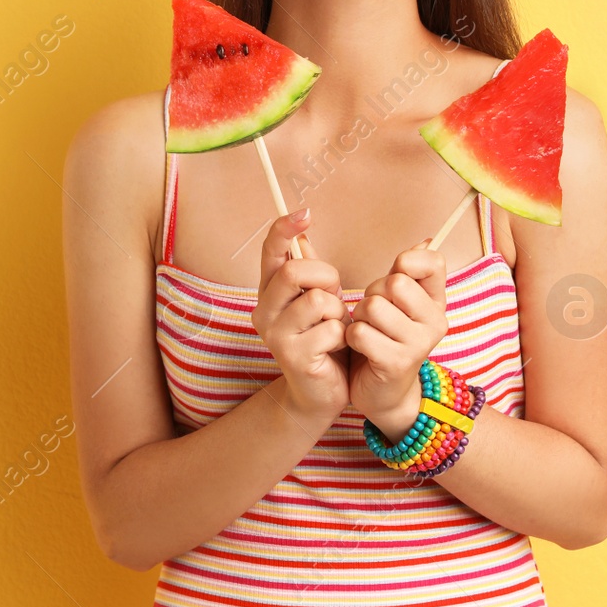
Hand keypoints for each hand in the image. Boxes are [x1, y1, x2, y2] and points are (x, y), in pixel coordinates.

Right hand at [253, 207, 350, 426]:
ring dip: (337, 312)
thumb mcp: (320, 299)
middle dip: (326, 278)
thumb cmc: (324, 340)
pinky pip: (330, 329)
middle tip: (334, 297)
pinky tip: (336, 348)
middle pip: (294, 272)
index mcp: (270, 291)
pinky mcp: (292, 356)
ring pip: (316, 301)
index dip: (284, 229)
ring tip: (336, 327)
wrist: (321, 392)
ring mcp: (274, 335)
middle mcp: (263, 310)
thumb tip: (302, 229)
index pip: (271, 251)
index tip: (305, 213)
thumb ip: (310, 269)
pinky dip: (342, 336)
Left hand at [345, 240, 447, 440]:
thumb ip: (408, 273)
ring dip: (359, 318)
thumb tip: (428, 240)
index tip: (395, 280)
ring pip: (373, 307)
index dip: (406, 263)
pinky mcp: (397, 362)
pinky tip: (360, 349)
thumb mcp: (399, 304)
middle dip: (372, 294)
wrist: (385, 394)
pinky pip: (360, 332)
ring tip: (367, 332)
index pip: (433, 262)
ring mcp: (418, 343)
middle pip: (394, 282)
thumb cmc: (386, 340)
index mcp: (437, 302)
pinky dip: (351, 338)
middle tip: (373, 315)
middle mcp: (435, 321)